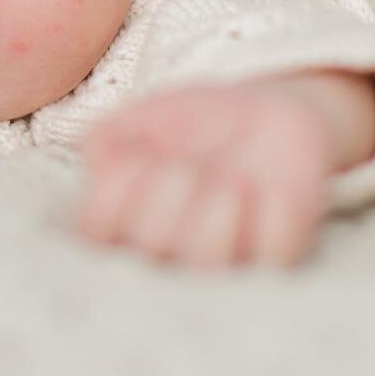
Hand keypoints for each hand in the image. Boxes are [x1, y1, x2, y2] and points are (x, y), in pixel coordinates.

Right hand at [76, 72, 374, 269]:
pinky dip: (270, 212)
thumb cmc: (196, 124)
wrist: (264, 116)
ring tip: (231, 179)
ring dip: (214, 207)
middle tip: (187, 164)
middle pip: (151, 247)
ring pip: (207, 259)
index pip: (96, 232)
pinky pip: (273, 252)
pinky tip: (266, 188)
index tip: (135, 157)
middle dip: (167, 192)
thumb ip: (111, 135)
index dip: (112, 193)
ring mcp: (225, 257)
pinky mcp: (279, 253)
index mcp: (128, 218)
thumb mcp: (146, 116)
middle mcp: (170, 249)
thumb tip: (103, 161)